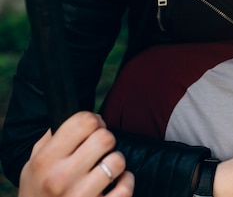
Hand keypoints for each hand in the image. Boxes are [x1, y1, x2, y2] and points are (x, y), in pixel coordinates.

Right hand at [19, 111, 133, 196]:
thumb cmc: (39, 191)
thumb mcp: (34, 165)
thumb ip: (52, 138)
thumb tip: (82, 117)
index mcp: (45, 160)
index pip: (84, 121)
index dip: (94, 121)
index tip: (93, 129)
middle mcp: (60, 177)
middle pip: (105, 137)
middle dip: (106, 140)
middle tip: (100, 150)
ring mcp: (80, 196)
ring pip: (118, 161)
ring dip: (115, 162)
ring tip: (105, 168)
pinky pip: (126, 187)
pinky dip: (126, 182)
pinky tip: (116, 184)